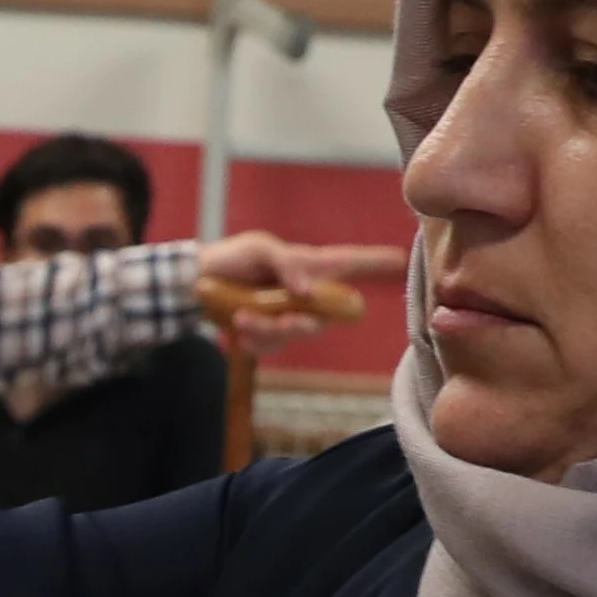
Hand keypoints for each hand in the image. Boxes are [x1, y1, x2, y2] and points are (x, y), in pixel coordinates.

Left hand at [199, 232, 411, 354]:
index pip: (349, 263)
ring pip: (296, 333)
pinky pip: (272, 346)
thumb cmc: (231, 259)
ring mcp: (288, 315)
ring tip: (240, 317)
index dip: (375, 263)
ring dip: (267, 329)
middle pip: (325, 315)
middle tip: (281, 320)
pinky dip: (253, 340)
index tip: (401, 259)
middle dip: (301, 322)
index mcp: (308, 265)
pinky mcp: (269, 334)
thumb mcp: (258, 249)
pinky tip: (236, 331)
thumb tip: (309, 290)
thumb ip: (287, 262)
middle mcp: (305, 293)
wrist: (195, 285)